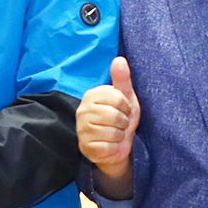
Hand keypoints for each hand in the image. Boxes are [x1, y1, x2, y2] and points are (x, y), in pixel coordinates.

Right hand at [77, 56, 139, 196]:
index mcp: (91, 95)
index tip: (123, 110)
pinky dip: (115, 148)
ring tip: (115, 134)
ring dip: (120, 136)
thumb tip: (119, 59)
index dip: (126, 107)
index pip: (118, 98)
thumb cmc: (121, 118)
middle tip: (119, 124)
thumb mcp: (125, 98)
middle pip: (115, 116)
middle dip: (124, 123)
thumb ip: (122, 79)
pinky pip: (109, 147)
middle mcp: (82, 111)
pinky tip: (111, 145)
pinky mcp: (85, 147)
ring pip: (113, 132)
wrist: (116, 145)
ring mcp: (81, 129)